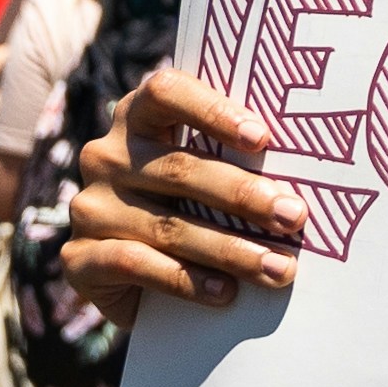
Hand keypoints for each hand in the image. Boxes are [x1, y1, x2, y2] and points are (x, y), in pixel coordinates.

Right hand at [69, 65, 307, 323]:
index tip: (263, 138)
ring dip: (230, 249)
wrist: (140, 284)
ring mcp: (88, 207)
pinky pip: (134, 264)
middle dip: (245, 195)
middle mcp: (105, 155)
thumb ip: (238, 159)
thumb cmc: (195, 210)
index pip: (166, 92)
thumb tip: (310, 169)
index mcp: (138, 117)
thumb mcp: (211, 178)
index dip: (213, 110)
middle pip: (179, 168)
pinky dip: (186, 280)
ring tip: (279, 268)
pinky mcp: (78, 258)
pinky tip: (225, 294)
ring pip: (166, 224)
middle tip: (294, 216)